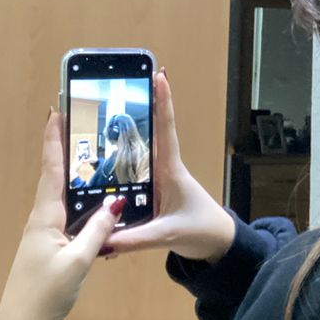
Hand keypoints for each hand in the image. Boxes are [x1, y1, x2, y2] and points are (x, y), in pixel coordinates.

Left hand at [0, 111, 125, 319]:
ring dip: (75, 177)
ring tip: (95, 156)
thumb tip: (117, 202)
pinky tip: (96, 203)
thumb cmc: (46, 294)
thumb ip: (99, 230)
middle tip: (82, 124)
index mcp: (44, 218)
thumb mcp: (78, 261)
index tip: (57, 111)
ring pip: (62, 197)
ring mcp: (43, 235)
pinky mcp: (49, 248)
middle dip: (67, 151)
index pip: (52, 169)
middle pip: (56, 178)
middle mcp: (41, 220)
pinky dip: (79, 202)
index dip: (55, 140)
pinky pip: (66, 215)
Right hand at [104, 72, 234, 262]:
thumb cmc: (201, 231)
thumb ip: (134, 239)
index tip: (159, 75)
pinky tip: (105, 157)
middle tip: (125, 83)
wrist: (217, 244)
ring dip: (129, 132)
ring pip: (141, 151)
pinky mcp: (155, 191)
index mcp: (171, 171)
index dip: (163, 102)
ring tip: (107, 111)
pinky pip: (137, 171)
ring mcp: (160, 179)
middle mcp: (165, 169)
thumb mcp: (166, 234)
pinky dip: (124, 161)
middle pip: (151, 132)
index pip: (166, 129)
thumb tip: (102, 239)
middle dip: (141, 107)